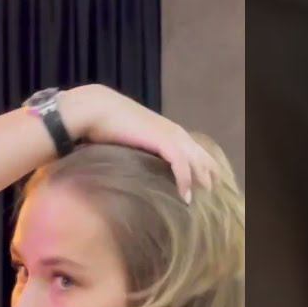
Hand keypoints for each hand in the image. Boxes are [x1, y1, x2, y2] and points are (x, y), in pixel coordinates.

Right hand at [62, 85, 220, 204]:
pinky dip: (185, 181)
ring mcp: (169, 134)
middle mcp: (171, 130)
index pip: (190, 146)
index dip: (199, 162)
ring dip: (201, 178)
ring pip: (195, 159)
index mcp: (164, 128)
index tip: (202, 180)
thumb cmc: (105, 123)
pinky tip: (185, 196)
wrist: (96, 109)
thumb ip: (137, 147)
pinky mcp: (163, 141)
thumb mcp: (127, 138)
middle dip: (207, 170)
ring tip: (203, 196)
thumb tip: (133, 164)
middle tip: (211, 189)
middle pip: (199, 153)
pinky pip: (181, 164)